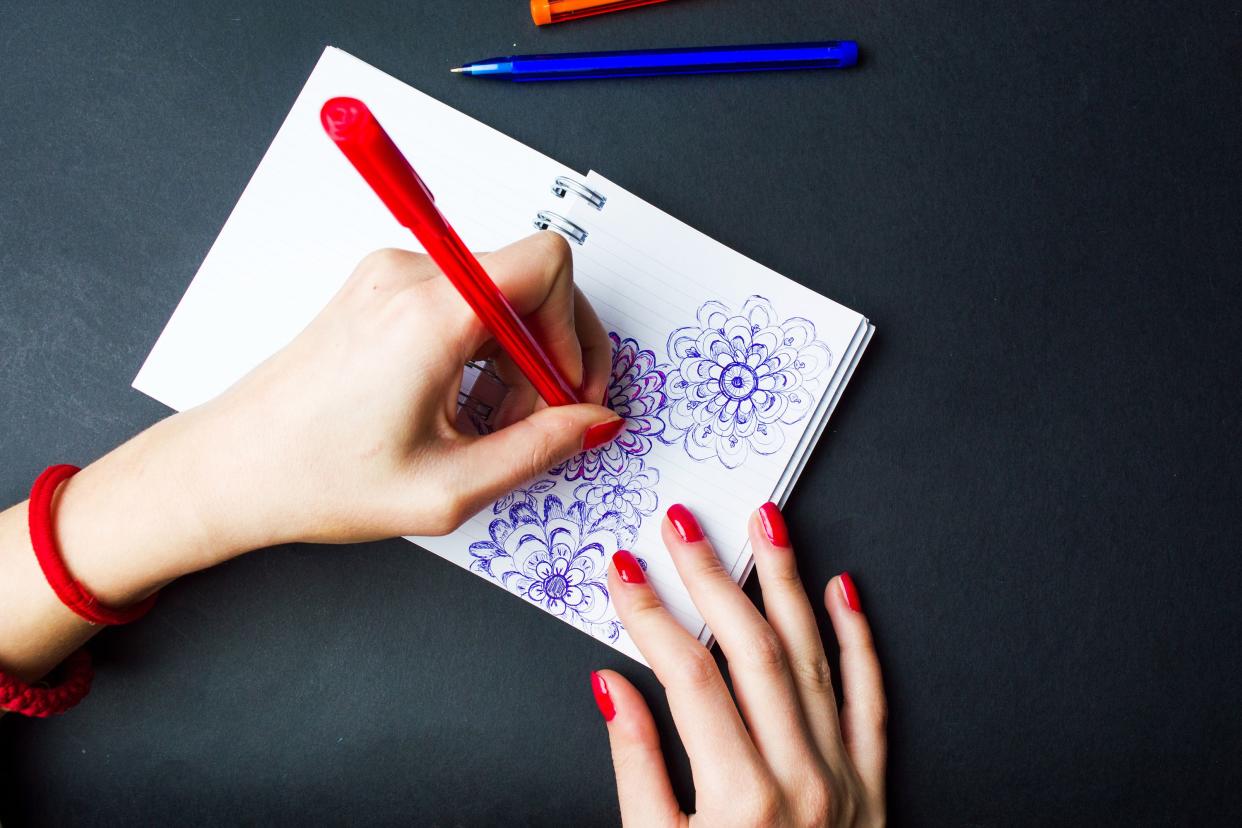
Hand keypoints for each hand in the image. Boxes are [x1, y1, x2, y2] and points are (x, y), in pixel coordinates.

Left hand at [187, 230, 617, 551]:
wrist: (229, 469)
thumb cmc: (317, 478)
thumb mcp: (449, 486)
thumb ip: (540, 449)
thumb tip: (595, 421)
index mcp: (430, 315)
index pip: (547, 266)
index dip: (575, 330)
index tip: (568, 388)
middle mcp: (409, 276)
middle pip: (528, 281)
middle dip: (551, 352)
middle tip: (547, 418)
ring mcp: (389, 278)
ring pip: (497, 295)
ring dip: (515, 358)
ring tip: (493, 426)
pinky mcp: (378, 290)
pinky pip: (461, 303)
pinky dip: (481, 351)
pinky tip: (464, 407)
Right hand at [594, 503, 885, 826]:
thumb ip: (637, 771)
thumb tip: (612, 688)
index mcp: (740, 801)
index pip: (689, 677)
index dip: (651, 617)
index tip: (624, 572)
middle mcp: (801, 779)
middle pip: (751, 649)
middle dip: (711, 577)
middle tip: (683, 524)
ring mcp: (845, 779)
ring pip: (812, 656)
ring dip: (785, 582)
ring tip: (766, 523)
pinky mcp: (874, 786)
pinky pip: (871, 698)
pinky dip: (858, 640)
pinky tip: (843, 589)